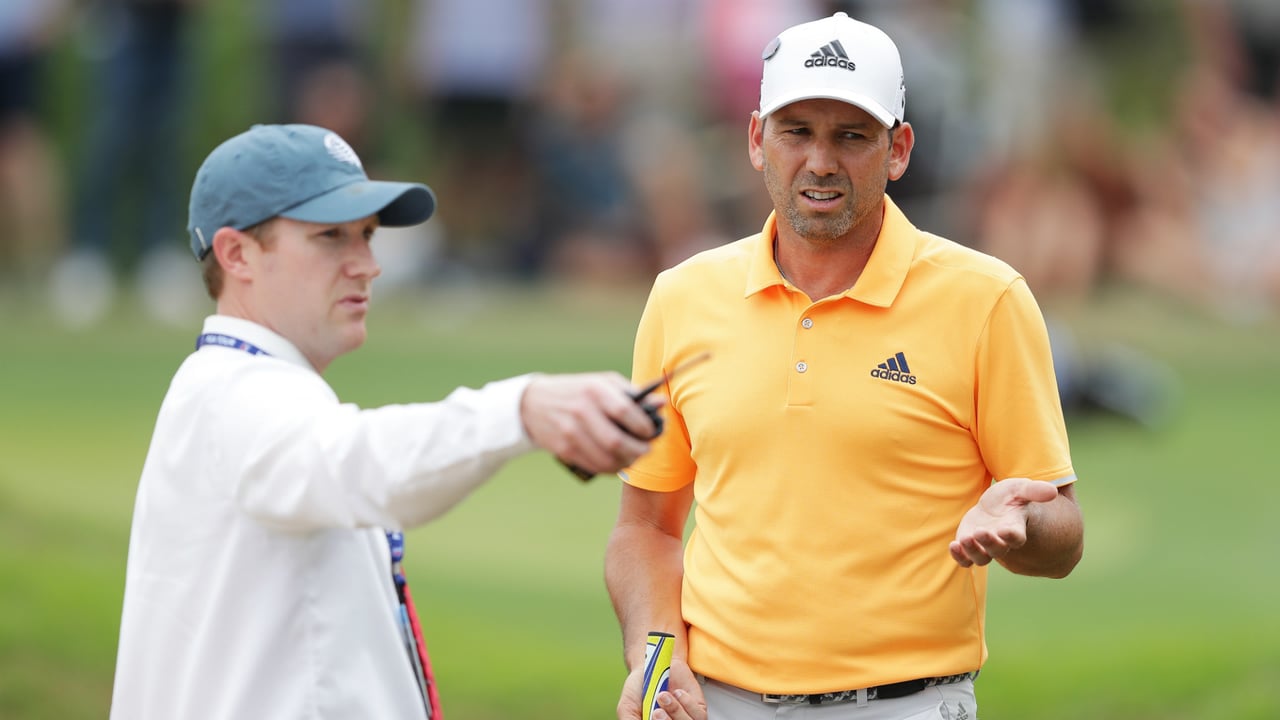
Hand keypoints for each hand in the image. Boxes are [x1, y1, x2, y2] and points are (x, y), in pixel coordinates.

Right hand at [521, 372, 662, 475]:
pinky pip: (595, 466)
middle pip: (617, 441)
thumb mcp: (603, 383)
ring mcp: (570, 432)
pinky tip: (617, 461)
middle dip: (638, 451)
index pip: (625, 411)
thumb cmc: (579, 391)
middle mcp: (581, 411)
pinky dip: (611, 468)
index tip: (651, 432)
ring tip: (633, 457)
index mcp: (594, 390)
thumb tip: (660, 404)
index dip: (643, 426)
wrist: (534, 403)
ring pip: (607, 459)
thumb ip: (632, 394)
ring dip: (627, 462)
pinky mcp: (564, 449)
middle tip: (646, 450)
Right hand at [617, 657, 705, 719]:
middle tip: (656, 711)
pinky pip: (698, 715)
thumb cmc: (640, 687)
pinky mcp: (698, 710)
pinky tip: (677, 693)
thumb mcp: (627, 708)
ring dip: (675, 710)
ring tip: (663, 695)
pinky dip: (686, 703)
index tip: (652, 716)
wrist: (654, 663)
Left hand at [950, 478, 1059, 567]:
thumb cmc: (1010, 498)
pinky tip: (953, 546)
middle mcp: (1001, 541)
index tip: (1005, 530)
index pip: (1016, 537)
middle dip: (989, 543)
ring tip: (964, 539)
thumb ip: (1034, 490)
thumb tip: (1053, 491)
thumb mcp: (1020, 488)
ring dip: (972, 551)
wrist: (995, 507)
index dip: (1011, 536)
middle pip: (998, 550)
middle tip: (980, 532)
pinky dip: (959, 556)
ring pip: (981, 558)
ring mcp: (985, 546)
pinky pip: (965, 560)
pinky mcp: (970, 546)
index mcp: (1015, 528)